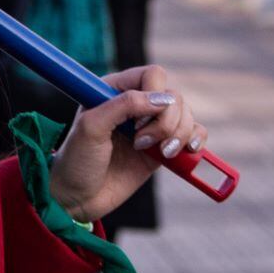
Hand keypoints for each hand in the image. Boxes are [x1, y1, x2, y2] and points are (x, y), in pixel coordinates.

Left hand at [47, 65, 204, 224]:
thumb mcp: (91, 128)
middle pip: (174, 96)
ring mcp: (151, 127)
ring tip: (160, 153)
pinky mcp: (162, 148)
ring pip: (186, 114)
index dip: (154, 96)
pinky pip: (194, 134)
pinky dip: (196, 141)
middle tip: (140, 143)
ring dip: (179, 134)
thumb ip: (124, 106)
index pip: (153, 75)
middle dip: (166, 122)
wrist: (78, 197)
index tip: (136, 123)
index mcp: (114, 89)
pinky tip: (185, 151)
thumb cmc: (77, 160)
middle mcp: (136, 104)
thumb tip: (162, 99)